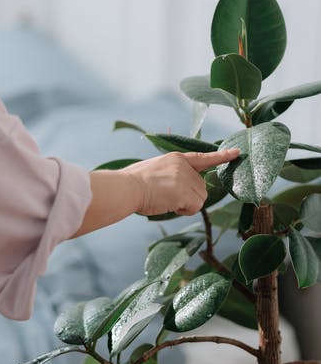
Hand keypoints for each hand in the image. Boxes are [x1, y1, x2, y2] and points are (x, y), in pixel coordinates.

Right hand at [120, 148, 239, 216]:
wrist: (126, 188)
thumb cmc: (134, 183)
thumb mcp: (156, 170)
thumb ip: (172, 174)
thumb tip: (180, 190)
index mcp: (176, 158)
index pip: (202, 157)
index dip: (221, 156)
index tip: (237, 153)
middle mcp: (183, 165)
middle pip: (201, 187)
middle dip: (190, 196)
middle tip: (169, 197)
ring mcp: (185, 177)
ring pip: (200, 198)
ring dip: (187, 204)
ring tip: (167, 200)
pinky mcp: (184, 191)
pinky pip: (195, 207)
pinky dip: (185, 210)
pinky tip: (170, 205)